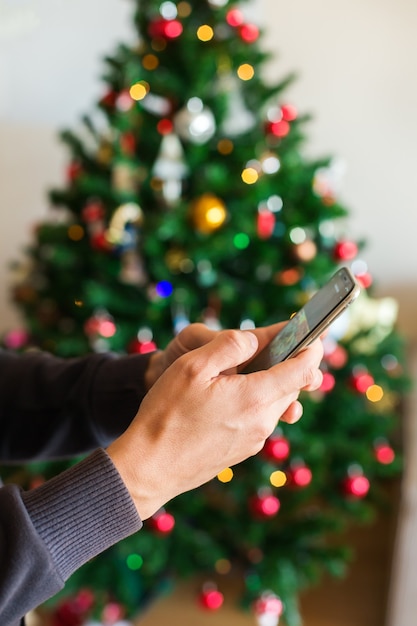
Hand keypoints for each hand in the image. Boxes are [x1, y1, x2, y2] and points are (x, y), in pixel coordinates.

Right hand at [107, 329, 322, 518]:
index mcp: (255, 398)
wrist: (149, 468)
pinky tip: (228, 397)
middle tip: (274, 345)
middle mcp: (262, 422)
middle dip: (289, 364)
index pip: (302, 371)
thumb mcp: (192, 367)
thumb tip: (253, 340)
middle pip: (291, 387)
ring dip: (270, 384)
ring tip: (244, 370)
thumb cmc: (166, 414)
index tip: (311, 335)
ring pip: (274, 404)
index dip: (311, 349)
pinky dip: (255, 402)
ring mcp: (253, 440)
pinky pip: (259, 419)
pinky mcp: (241, 451)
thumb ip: (228, 346)